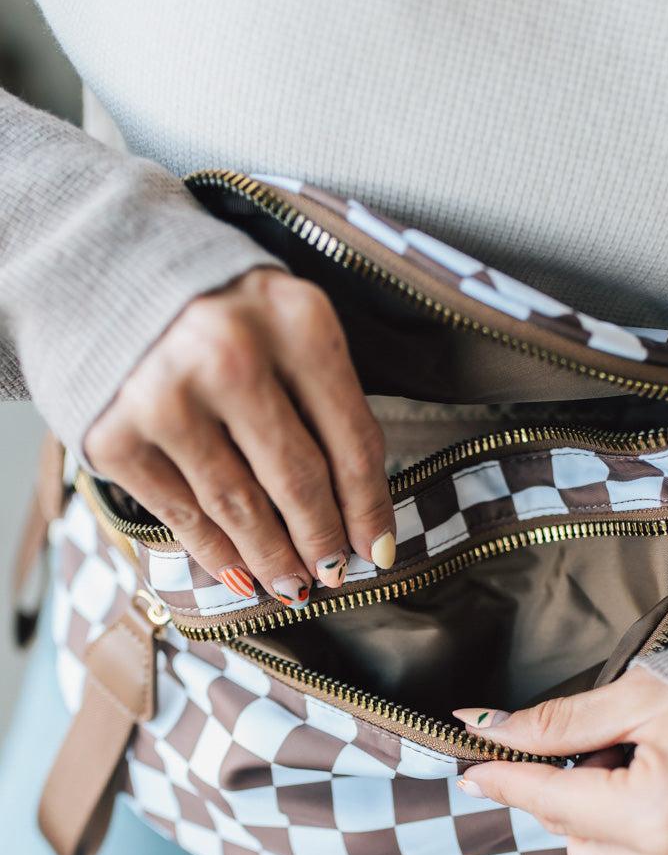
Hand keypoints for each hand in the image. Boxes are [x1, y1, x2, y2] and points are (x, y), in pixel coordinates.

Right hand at [85, 268, 395, 606]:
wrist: (101, 268)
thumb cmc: (218, 306)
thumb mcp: (285, 321)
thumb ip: (321, 395)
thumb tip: (352, 505)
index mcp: (295, 320)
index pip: (351, 437)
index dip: (369, 505)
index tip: (378, 550)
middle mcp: (230, 355)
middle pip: (297, 479)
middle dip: (321, 539)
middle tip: (333, 574)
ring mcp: (165, 397)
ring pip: (239, 507)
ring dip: (272, 558)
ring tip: (293, 586)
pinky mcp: (114, 435)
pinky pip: (180, 513)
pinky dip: (215, 552)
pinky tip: (239, 574)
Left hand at [454, 668, 667, 854]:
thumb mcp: (643, 695)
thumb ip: (560, 724)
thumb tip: (486, 730)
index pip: (554, 805)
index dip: (509, 782)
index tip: (474, 771)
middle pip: (584, 853)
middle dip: (574, 805)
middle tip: (606, 756)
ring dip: (616, 830)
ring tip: (655, 775)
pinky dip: (662, 846)